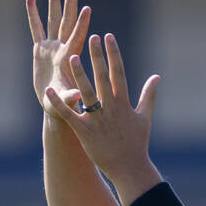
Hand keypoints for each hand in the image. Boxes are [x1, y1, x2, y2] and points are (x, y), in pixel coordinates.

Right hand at [26, 0, 91, 118]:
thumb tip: (78, 96)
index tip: (87, 8)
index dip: (81, 24)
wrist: (55, 107)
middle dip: (69, 2)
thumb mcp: (66, 102)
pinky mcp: (39, 50)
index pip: (76, 38)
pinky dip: (33, 14)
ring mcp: (50, 48)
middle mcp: (61, 49)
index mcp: (67, 59)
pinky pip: (36, 28)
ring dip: (53, 1)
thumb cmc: (63, 108)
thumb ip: (71, 98)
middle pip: (66, 21)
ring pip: (52, 19)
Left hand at [44, 33, 160, 201]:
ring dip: (79, 75)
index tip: (108, 37)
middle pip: (102, 78)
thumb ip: (149, 95)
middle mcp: (111, 109)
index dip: (113, 54)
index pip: (118, 73)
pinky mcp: (85, 133)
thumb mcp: (145, 117)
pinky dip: (59, 104)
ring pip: (86, 94)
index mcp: (124, 103)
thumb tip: (157, 76)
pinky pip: (69, 116)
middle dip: (96, 57)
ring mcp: (98, 121)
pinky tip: (48, 91)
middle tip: (91, 37)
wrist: (130, 168)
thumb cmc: (137, 143)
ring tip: (70, 57)